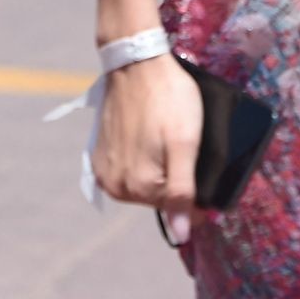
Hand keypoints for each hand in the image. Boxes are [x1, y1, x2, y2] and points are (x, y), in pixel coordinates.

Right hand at [92, 53, 202, 243]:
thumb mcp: (185, 144)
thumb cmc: (168, 100)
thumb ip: (183, 192)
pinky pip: (128, 169)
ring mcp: (105, 171)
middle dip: (175, 176)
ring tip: (165, 136)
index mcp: (139, 187)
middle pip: (160, 196)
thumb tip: (182, 236)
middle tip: (183, 141)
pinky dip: (142, 158)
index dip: (196, 189)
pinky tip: (149, 136)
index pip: (178, 206)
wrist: (137, 63)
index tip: (199, 161)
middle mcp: (116, 186)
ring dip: (159, 167)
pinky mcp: (100, 155)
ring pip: (144, 183)